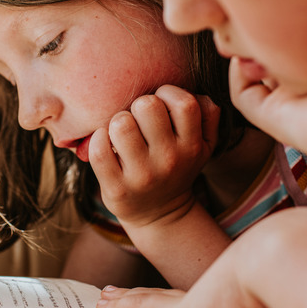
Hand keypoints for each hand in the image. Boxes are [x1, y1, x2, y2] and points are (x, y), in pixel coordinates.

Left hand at [89, 85, 219, 227]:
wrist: (160, 214)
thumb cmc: (178, 166)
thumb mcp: (204, 145)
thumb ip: (209, 114)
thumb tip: (197, 92)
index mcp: (191, 146)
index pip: (185, 103)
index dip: (168, 93)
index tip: (161, 103)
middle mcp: (169, 161)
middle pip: (147, 106)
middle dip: (138, 104)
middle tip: (138, 118)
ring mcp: (142, 176)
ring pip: (121, 124)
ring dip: (117, 121)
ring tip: (122, 131)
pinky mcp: (117, 188)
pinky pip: (99, 150)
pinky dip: (97, 139)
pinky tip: (104, 141)